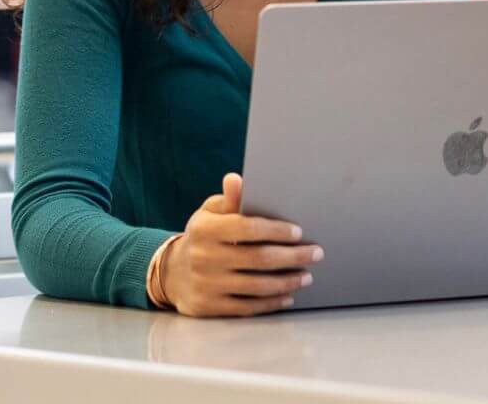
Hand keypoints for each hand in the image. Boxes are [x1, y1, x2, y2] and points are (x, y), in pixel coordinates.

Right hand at [161, 173, 323, 316]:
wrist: (171, 273)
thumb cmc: (202, 236)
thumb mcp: (209, 213)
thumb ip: (228, 199)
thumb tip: (236, 179)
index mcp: (205, 229)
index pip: (248, 228)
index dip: (277, 231)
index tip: (299, 233)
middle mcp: (204, 257)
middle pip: (259, 259)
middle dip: (293, 257)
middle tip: (316, 254)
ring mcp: (206, 285)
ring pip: (257, 286)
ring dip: (287, 282)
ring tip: (306, 276)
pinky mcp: (209, 307)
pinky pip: (247, 307)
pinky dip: (271, 302)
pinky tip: (287, 295)